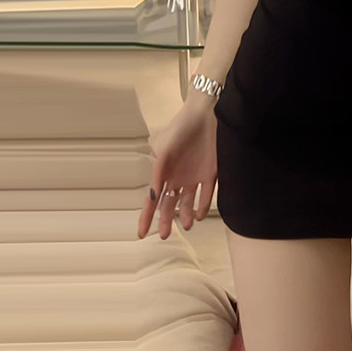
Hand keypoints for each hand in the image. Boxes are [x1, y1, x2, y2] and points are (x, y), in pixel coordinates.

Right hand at [137, 97, 217, 239]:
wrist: (205, 115)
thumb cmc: (179, 130)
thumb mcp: (163, 150)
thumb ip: (158, 173)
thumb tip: (152, 195)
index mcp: (163, 174)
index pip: (152, 200)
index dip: (146, 217)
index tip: (140, 234)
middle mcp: (178, 179)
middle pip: (169, 206)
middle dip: (166, 221)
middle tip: (164, 235)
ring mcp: (194, 178)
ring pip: (187, 203)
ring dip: (185, 215)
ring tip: (186, 224)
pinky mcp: (211, 174)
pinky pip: (206, 195)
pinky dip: (202, 206)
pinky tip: (198, 215)